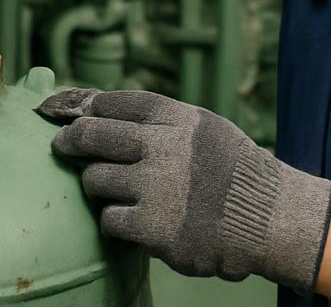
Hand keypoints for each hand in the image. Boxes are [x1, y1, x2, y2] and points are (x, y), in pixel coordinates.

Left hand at [37, 87, 330, 292]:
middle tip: (61, 145)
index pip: (114, 102)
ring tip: (116, 190)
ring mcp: (159, 189)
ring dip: (97, 186)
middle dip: (69, 140)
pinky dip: (114, 221)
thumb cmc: (231, 170)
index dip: (87, 108)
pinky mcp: (155, 229)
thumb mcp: (203, 128)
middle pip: (92, 135)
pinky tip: (130, 221)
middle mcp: (165, 148)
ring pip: (95, 180)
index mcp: (177, 118)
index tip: (74, 116)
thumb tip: (96, 105)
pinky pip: (109, 220)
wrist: (269, 220)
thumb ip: (158, 120)